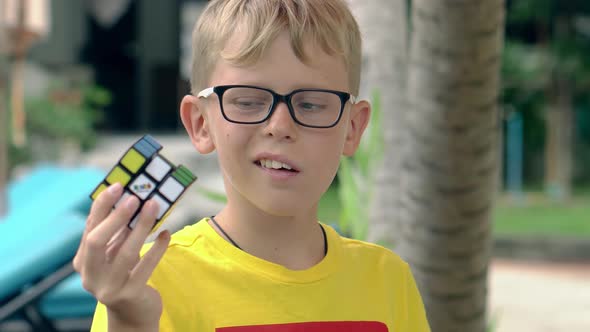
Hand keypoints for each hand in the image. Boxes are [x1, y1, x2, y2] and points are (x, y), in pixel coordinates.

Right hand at [73, 183, 169, 329]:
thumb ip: (118, 233)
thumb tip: (133, 200)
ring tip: (154, 207)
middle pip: (96, 241)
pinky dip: (157, 247)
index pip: (89, 229)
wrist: (133, 314)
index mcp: (83, 262)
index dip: (103, 206)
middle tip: (136, 198)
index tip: (118, 187)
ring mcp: (109, 287)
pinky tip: (166, 234)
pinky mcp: (130, 294)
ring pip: (126, 252)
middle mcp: (90, 276)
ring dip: (142, 226)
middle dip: (116, 217)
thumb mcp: (115, 255)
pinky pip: (147, 266)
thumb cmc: (124, 276)